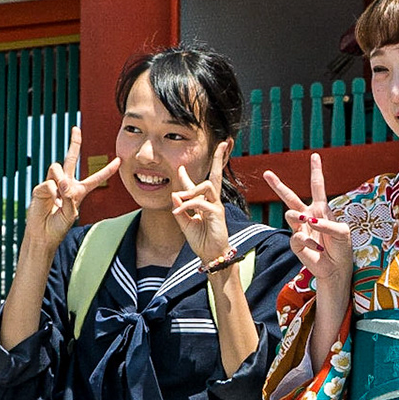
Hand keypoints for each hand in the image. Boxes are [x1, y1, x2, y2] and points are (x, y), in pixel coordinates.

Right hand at [24, 126, 121, 252]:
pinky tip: (50, 202)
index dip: (107, 170)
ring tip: (59, 198)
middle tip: (76, 128)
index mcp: (79, 191)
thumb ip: (70, 198)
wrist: (43, 234)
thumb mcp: (71, 214)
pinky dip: (52, 192)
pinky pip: (50, 182)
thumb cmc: (58, 227)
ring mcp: (53, 183)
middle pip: (71, 158)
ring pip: (58, 168)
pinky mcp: (41, 187)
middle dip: (74, 143)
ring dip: (61, 182)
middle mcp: (66, 184)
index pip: (95, 178)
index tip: (119, 161)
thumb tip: (62, 183)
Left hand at [173, 141, 233, 269]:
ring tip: (180, 201)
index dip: (187, 175)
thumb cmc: (201, 240)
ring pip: (205, 186)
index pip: (197, 184)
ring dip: (190, 191)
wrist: (211, 255)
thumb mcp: (184, 223)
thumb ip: (180, 207)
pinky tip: (179, 213)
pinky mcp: (217, 213)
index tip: (181, 166)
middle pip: (215, 176)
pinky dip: (187, 205)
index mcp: (204, 203)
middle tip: (223, 144)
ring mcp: (216, 206)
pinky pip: (200, 203)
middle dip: (219, 159)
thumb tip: (175, 193)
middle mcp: (212, 201)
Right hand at [265, 154, 353, 282]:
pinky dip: (308, 240)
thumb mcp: (342, 232)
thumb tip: (309, 220)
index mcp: (321, 209)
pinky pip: (298, 237)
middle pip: (290, 197)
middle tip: (266, 173)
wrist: (337, 268)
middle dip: (278, 185)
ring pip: (290, 214)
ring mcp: (300, 229)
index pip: (317, 187)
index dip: (316, 171)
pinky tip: (316, 246)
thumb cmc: (341, 248)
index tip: (315, 156)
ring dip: (297, 216)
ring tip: (305, 220)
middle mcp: (308, 216)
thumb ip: (328, 224)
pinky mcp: (296, 244)